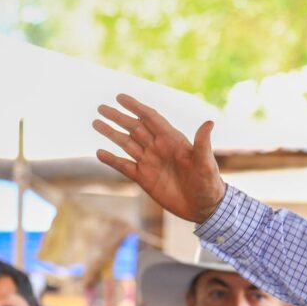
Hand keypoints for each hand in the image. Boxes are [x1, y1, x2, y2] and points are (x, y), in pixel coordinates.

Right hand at [94, 95, 224, 222]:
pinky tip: (99, 153)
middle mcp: (158, 148)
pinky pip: (125, 166)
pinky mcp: (144, 178)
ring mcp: (150, 162)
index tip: (120, 97)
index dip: (136, 107)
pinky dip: (112, 160)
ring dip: (111, 134)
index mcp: (172, 140)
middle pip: (134, 127)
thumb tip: (209, 122)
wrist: (204, 208)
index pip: (151, 118)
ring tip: (96, 123)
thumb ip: (202, 144)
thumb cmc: (209, 184)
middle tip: (101, 108)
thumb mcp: (206, 163)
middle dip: (118, 117)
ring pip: (126, 143)